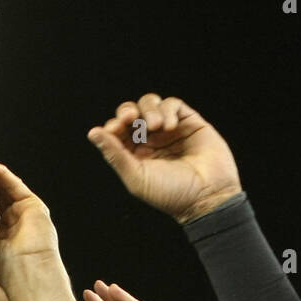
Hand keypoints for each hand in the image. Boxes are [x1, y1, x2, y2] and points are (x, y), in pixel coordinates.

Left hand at [87, 94, 241, 223]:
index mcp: (136, 154)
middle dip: (127, 111)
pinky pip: (173, 104)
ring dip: (149, 110)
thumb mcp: (136, 176)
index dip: (114, 125)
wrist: (208, 197)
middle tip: (130, 119)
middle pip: (132, 112)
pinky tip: (170, 127)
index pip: (118, 130)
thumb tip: (93, 132)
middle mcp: (152, 140)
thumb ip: (115, 154)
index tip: (114, 128)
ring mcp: (170, 130)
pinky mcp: (190, 122)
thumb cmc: (172, 194)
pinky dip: (167, 110)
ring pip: (151, 104)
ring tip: (157, 126)